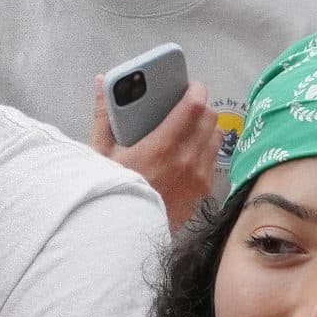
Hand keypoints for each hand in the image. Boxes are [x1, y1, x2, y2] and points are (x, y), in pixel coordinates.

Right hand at [90, 79, 218, 227]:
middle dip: (200, 106)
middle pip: (210, 118)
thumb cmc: (111, 191)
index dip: (196, 90)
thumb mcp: (101, 153)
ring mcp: (198, 177)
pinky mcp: (202, 192)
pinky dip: (205, 149)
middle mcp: (186, 160)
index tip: (189, 86)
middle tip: (184, 106)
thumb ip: (104, 114)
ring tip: (188, 128)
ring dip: (205, 127)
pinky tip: (188, 151)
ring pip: (216, 137)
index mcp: (163, 146)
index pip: (195, 106)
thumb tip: (101, 82)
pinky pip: (213, 159)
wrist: (121, 233)